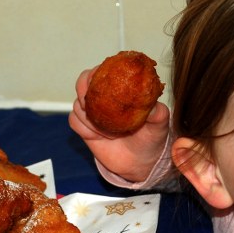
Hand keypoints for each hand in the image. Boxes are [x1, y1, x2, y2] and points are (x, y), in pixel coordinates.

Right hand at [68, 67, 169, 182]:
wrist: (140, 161)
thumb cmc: (151, 137)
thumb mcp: (159, 125)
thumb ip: (158, 113)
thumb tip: (154, 106)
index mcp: (120, 87)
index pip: (103, 71)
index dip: (97, 74)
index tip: (98, 84)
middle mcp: (103, 95)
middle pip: (83, 83)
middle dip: (85, 93)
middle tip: (93, 106)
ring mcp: (91, 111)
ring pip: (77, 105)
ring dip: (89, 118)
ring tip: (109, 132)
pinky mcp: (84, 126)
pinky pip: (74, 122)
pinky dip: (84, 129)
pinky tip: (99, 137)